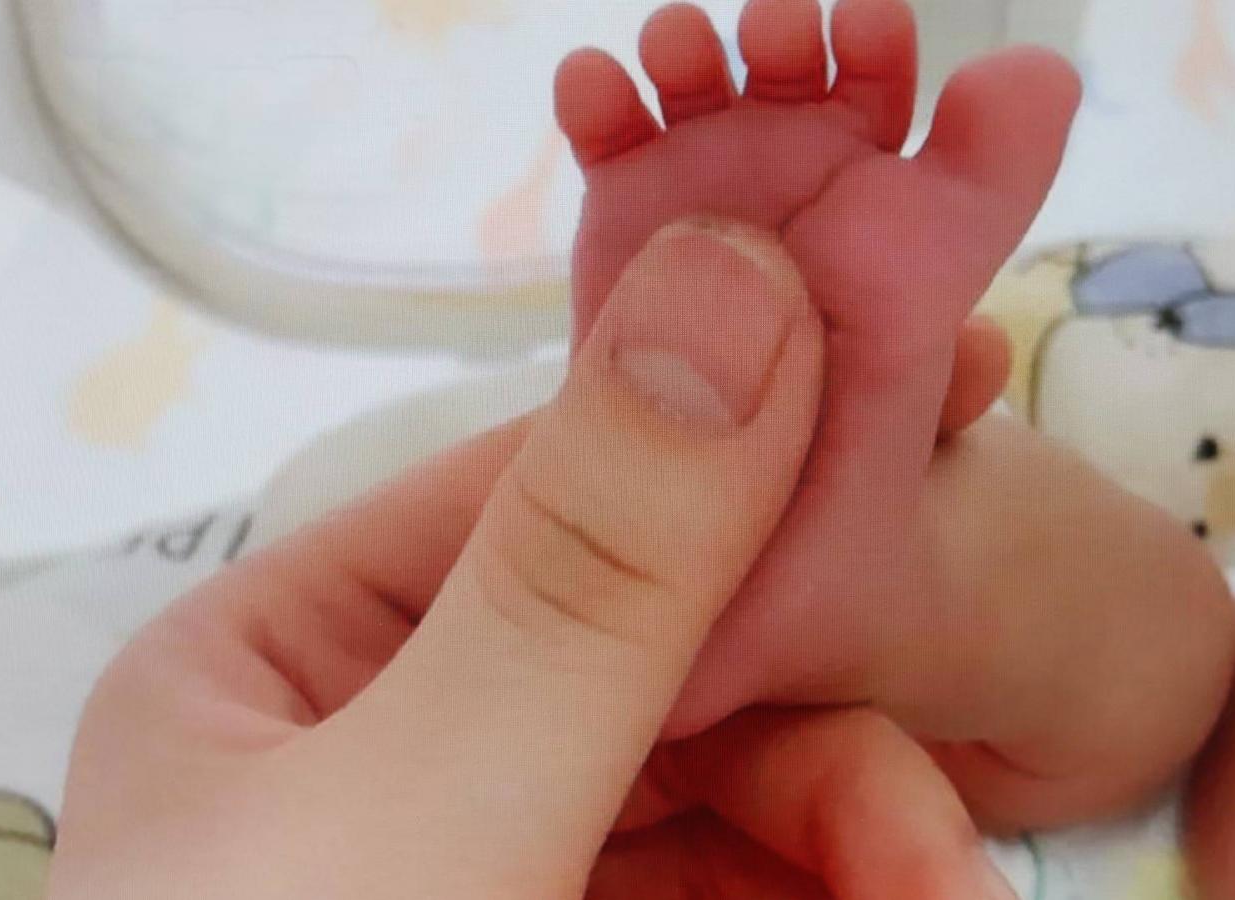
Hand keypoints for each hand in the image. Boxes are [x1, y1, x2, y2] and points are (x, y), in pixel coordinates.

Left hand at [47, 221, 1011, 898]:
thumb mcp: (424, 825)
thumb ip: (586, 574)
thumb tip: (732, 275)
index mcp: (289, 664)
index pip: (553, 487)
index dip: (748, 458)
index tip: (945, 429)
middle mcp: (395, 742)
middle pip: (673, 658)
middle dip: (828, 753)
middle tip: (945, 864)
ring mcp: (502, 858)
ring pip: (737, 791)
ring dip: (864, 850)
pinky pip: (747, 892)